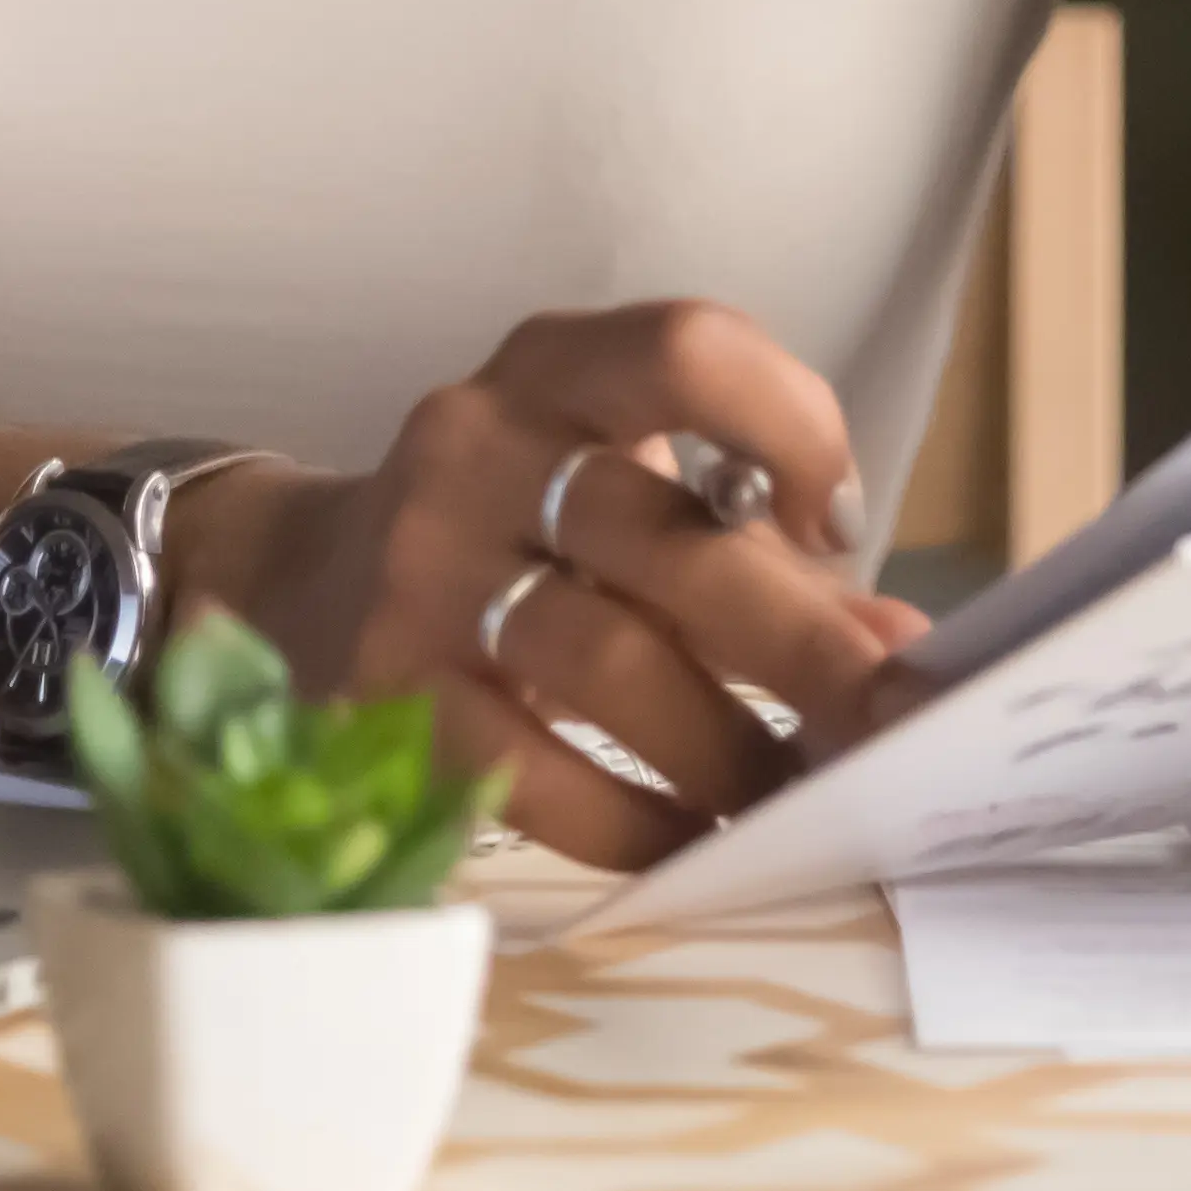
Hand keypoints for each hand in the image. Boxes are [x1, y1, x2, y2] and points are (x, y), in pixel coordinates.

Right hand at [175, 300, 930, 870]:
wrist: (292, 584)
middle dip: (800, 643)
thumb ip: (754, 551)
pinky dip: (633, 819)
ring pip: (607, 663)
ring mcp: (422, 569)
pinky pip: (532, 772)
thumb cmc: (507, 532)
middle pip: (667, 536)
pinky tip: (690, 841)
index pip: (685, 349)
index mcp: (551, 371)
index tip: (837, 526)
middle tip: (887, 722)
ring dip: (725, 748)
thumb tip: (898, 646)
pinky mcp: (388, 691)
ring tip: (794, 801)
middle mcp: (478, 446)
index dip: (788, 425)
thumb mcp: (614, 491)